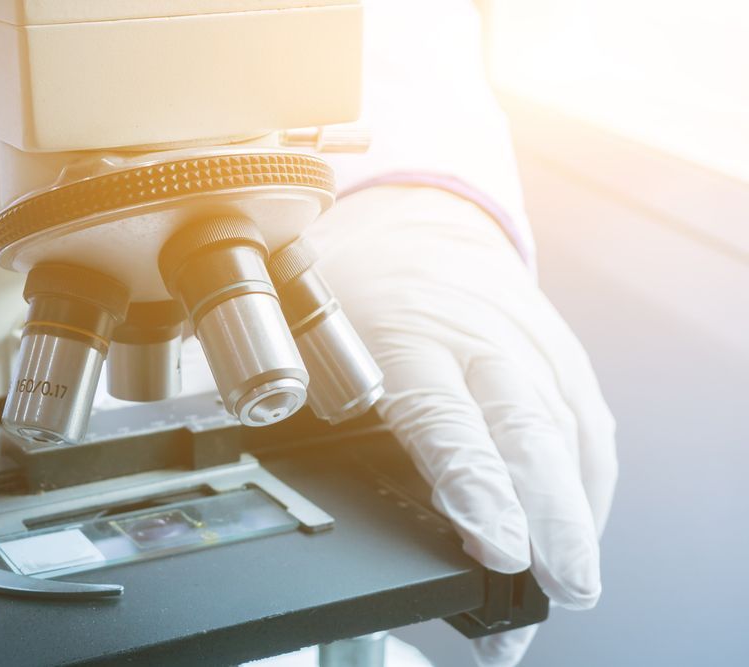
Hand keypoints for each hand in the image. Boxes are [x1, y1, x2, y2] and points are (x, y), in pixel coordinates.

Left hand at [307, 187, 616, 666]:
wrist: (418, 220)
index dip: (475, 486)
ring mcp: (527, 339)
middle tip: (563, 584)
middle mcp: (479, 335)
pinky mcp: (559, 349)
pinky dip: (590, 475)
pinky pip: (587, 416)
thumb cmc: (360, 280)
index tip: (499, 547)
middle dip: (552, 515)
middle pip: (527, 431)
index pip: (447, 419)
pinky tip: (585, 521)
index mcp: (407, 331)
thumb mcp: (311, 330)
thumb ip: (315, 399)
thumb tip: (309, 486)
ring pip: (567, 428)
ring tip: (575, 578)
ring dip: (578, 508)